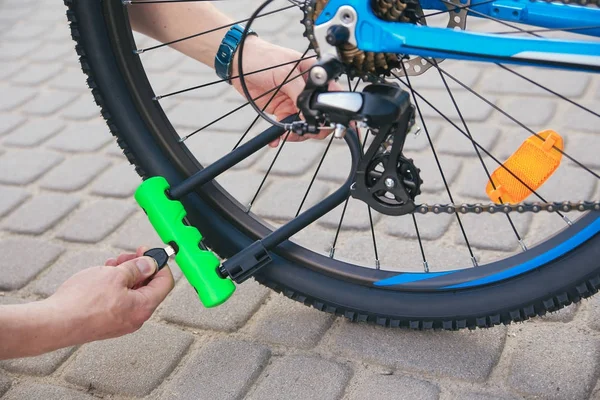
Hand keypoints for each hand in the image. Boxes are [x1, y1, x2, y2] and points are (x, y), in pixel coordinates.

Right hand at [45, 246, 173, 345]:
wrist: (55, 323)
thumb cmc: (82, 302)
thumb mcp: (115, 275)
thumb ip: (137, 268)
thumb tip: (150, 265)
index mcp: (143, 307)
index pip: (165, 283)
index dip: (160, 265)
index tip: (150, 253)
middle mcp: (136, 318)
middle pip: (148, 287)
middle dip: (140, 267)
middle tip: (128, 256)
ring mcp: (121, 322)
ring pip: (131, 293)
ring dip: (125, 275)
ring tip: (112, 264)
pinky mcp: (107, 322)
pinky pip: (119, 301)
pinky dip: (115, 286)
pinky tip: (103, 276)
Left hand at [231, 36, 340, 146]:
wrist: (239, 64)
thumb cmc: (264, 58)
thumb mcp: (285, 73)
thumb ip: (299, 92)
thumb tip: (308, 113)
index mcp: (314, 77)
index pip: (330, 96)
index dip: (330, 111)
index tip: (322, 123)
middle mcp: (307, 91)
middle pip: (319, 116)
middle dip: (313, 127)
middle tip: (302, 131)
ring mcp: (295, 102)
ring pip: (304, 125)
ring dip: (297, 133)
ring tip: (285, 135)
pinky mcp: (282, 110)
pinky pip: (288, 127)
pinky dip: (283, 135)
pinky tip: (276, 138)